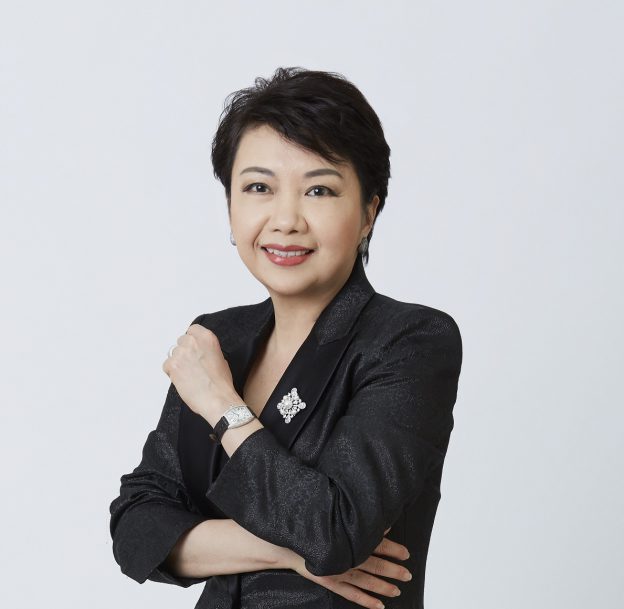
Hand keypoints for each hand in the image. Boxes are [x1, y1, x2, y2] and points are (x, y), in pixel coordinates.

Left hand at [162, 323, 236, 418]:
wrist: (217, 399)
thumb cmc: (221, 383)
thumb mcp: (221, 358)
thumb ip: (208, 350)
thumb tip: (199, 352)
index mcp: (207, 337)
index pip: (193, 330)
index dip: (193, 340)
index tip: (194, 348)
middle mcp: (192, 342)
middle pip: (181, 341)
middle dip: (185, 351)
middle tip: (192, 365)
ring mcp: (181, 353)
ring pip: (173, 353)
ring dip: (178, 362)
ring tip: (188, 375)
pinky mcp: (172, 365)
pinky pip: (167, 365)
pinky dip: (172, 372)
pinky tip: (183, 380)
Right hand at [289, 527, 410, 608]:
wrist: (288, 543)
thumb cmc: (313, 530)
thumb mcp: (336, 523)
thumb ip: (357, 525)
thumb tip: (379, 526)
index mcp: (349, 540)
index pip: (377, 544)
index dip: (393, 550)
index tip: (406, 553)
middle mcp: (347, 557)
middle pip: (375, 564)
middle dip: (393, 570)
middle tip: (407, 574)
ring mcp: (340, 572)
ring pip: (367, 581)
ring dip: (383, 587)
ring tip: (397, 590)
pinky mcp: (331, 582)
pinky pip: (352, 594)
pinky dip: (366, 601)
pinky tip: (378, 605)